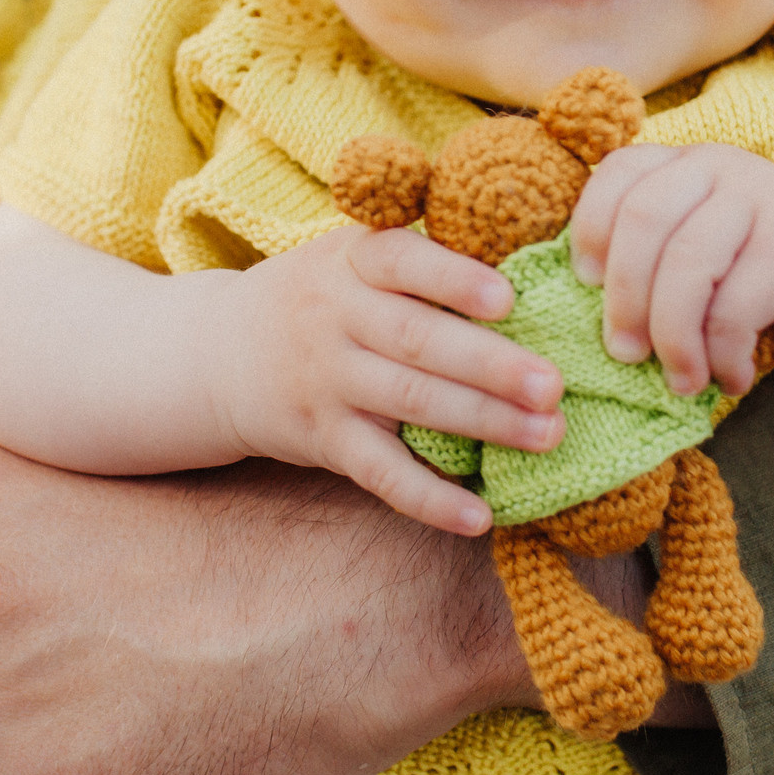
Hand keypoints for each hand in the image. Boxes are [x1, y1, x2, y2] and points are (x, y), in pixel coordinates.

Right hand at [216, 226, 563, 535]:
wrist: (219, 352)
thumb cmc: (320, 298)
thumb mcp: (351, 258)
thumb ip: (421, 261)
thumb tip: (537, 270)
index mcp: (353, 260)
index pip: (403, 259)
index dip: (454, 279)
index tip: (508, 299)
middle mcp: (336, 316)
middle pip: (419, 339)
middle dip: (491, 365)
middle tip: (554, 386)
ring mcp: (328, 380)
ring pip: (411, 402)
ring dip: (484, 421)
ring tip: (548, 435)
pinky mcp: (324, 438)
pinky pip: (381, 473)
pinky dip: (430, 498)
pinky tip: (480, 516)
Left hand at [569, 142, 773, 398]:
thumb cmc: (760, 286)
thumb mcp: (696, 260)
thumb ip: (647, 261)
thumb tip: (574, 309)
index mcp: (688, 164)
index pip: (618, 174)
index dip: (590, 229)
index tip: (585, 286)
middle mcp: (724, 168)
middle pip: (644, 221)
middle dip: (624, 297)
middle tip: (623, 354)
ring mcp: (765, 201)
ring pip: (687, 267)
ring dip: (672, 338)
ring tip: (681, 380)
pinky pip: (733, 308)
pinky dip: (721, 355)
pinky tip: (731, 377)